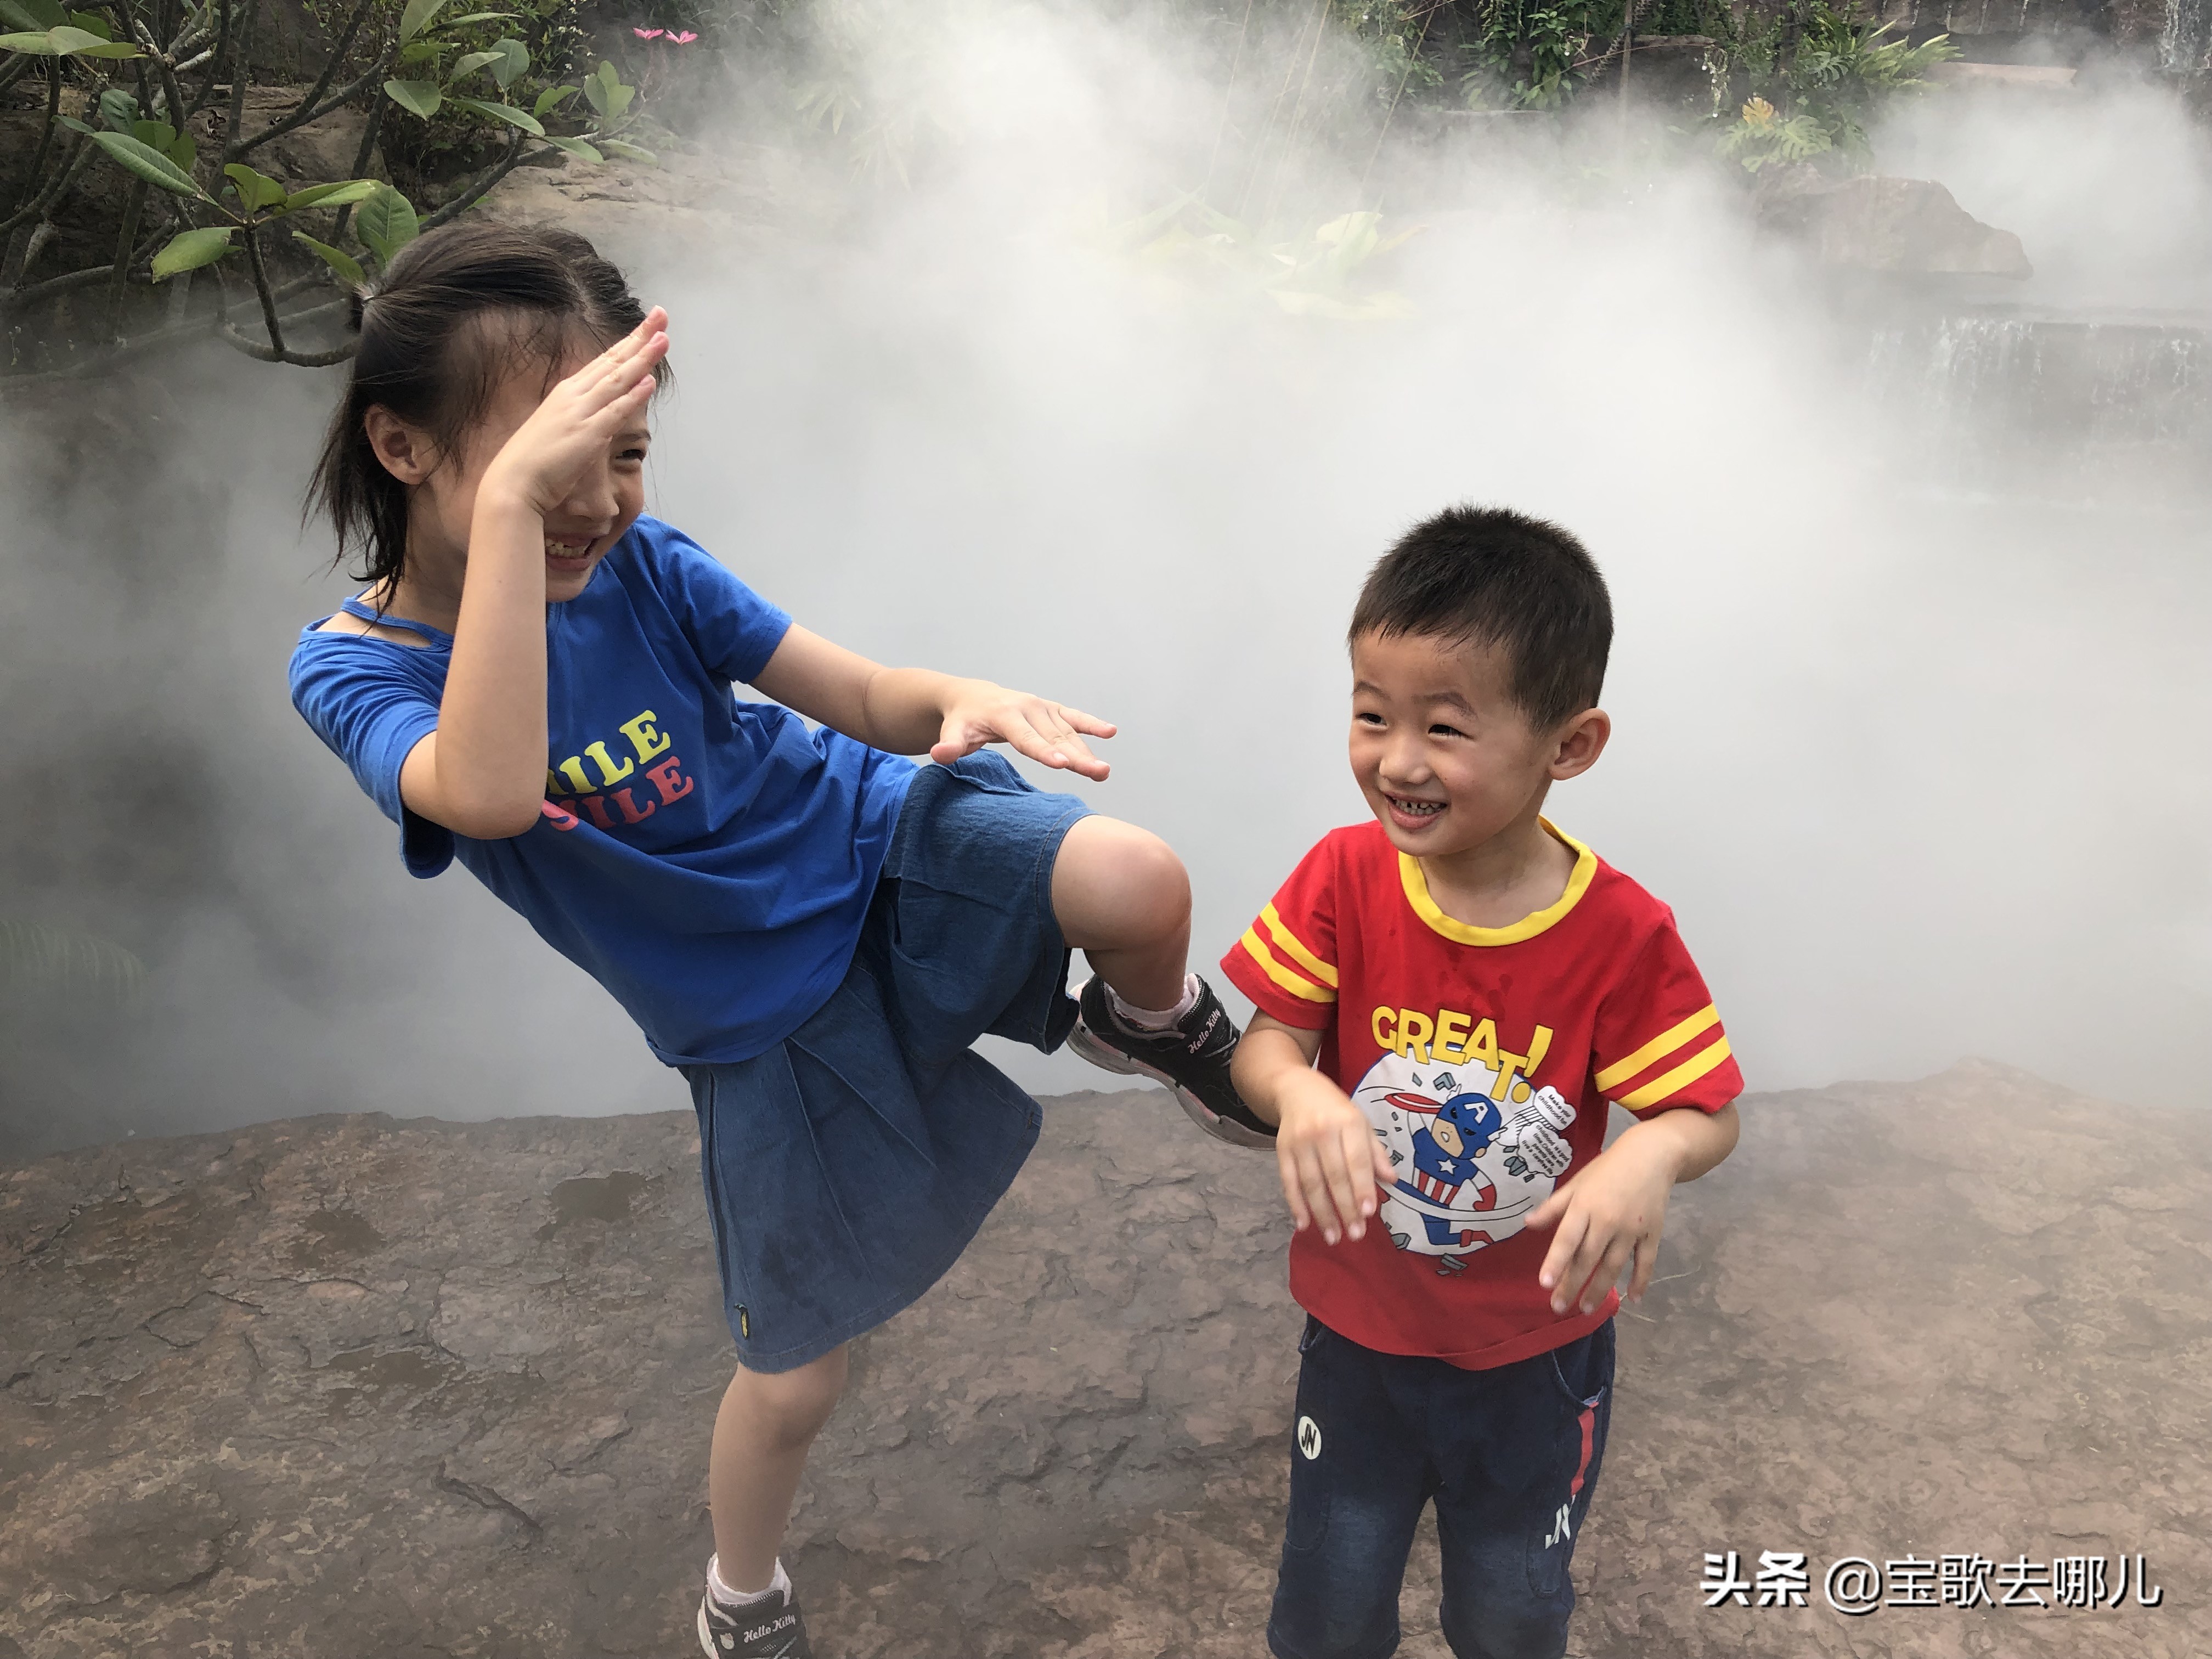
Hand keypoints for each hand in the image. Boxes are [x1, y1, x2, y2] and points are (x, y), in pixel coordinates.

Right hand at [480, 306, 668, 516]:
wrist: (513, 483)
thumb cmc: (534, 461)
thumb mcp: (558, 428)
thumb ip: (578, 416)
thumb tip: (598, 415)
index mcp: (567, 392)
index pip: (603, 361)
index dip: (627, 342)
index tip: (647, 326)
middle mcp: (574, 396)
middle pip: (613, 361)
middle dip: (639, 337)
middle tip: (661, 315)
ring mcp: (581, 413)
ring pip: (617, 379)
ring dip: (642, 358)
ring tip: (663, 338)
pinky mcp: (587, 435)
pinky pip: (615, 411)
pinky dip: (633, 395)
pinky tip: (650, 380)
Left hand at [929, 683, 1116, 780]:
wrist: (970, 696)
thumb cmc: (961, 721)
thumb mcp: (952, 732)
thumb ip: (949, 745)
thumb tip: (939, 755)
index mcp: (1004, 715)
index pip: (1026, 738)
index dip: (1044, 752)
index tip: (1063, 765)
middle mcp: (1027, 707)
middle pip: (1054, 738)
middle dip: (1077, 757)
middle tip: (1099, 773)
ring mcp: (1041, 708)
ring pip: (1067, 733)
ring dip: (1088, 751)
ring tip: (1105, 771)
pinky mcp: (1050, 709)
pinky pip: (1073, 717)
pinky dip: (1091, 724)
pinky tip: (1110, 732)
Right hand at [1274, 1070, 1393, 1245]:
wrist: (1296, 1089)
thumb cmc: (1336, 1110)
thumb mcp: (1361, 1123)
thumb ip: (1375, 1153)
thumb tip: (1391, 1180)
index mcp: (1348, 1122)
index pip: (1357, 1159)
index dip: (1362, 1187)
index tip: (1369, 1212)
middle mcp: (1322, 1131)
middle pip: (1334, 1175)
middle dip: (1345, 1207)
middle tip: (1356, 1234)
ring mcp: (1299, 1141)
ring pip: (1311, 1183)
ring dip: (1322, 1213)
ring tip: (1334, 1237)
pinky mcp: (1282, 1150)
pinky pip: (1288, 1181)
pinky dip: (1295, 1204)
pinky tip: (1304, 1224)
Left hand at [1524, 1133, 1678, 1314]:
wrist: (1651, 1156)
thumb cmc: (1607, 1169)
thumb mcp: (1577, 1182)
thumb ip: (1553, 1206)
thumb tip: (1528, 1224)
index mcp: (1585, 1205)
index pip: (1567, 1239)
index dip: (1556, 1262)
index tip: (1545, 1284)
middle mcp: (1608, 1220)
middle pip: (1588, 1258)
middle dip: (1572, 1285)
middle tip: (1558, 1307)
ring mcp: (1632, 1229)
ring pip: (1614, 1265)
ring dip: (1600, 1289)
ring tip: (1586, 1309)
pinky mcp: (1653, 1234)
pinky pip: (1646, 1262)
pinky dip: (1641, 1281)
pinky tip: (1634, 1299)